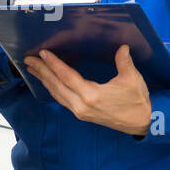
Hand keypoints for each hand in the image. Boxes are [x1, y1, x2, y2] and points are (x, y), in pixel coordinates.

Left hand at [24, 44, 151, 135]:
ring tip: (33, 69)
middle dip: (42, 71)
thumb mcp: (133, 79)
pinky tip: (48, 82)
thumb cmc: (137, 101)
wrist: (141, 123)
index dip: (54, 64)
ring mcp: (80, 112)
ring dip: (44, 80)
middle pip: (57, 86)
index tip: (43, 54)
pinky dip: (53, 89)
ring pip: (57, 94)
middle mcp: (82, 106)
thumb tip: (122, 47)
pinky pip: (62, 100)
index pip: (67, 77)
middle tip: (29, 60)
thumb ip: (124, 62)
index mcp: (92, 96)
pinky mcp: (82, 115)